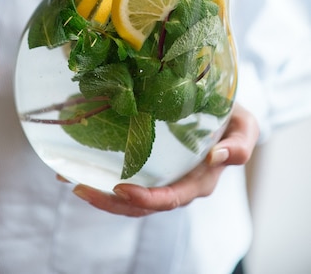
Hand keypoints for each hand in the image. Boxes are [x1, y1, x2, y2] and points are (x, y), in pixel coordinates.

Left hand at [71, 103, 258, 216]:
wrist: (225, 111)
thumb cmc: (234, 119)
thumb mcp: (245, 127)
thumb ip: (239, 145)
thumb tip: (219, 156)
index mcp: (200, 180)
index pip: (170, 198)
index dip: (145, 199)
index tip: (119, 188)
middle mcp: (178, 184)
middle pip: (142, 204)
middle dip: (110, 201)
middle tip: (79, 186)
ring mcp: (162, 177)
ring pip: (129, 197)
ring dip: (100, 192)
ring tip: (71, 179)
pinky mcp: (150, 166)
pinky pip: (125, 177)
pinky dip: (100, 175)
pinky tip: (76, 166)